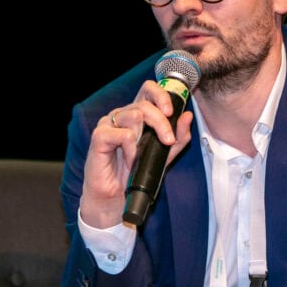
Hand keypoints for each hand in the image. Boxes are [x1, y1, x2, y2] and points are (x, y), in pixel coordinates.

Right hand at [79, 79, 193, 228]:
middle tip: (168, 141)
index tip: (172, 112)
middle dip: (162, 123)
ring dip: (143, 140)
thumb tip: (187, 116)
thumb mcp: (165, 154)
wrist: (116, 197)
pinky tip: (129, 160)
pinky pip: (123, 134)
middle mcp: (122, 114)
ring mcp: (109, 123)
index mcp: (137, 113)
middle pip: (145, 104)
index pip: (148, 89)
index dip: (162, 95)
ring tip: (139, 156)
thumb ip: (178, 136)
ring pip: (135, 115)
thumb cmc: (136, 172)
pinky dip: (131, 150)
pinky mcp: (99, 136)